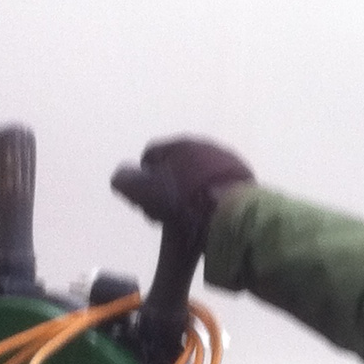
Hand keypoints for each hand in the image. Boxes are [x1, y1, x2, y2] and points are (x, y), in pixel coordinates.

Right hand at [110, 135, 254, 249]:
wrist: (232, 211)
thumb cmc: (184, 201)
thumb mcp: (144, 193)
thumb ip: (125, 182)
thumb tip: (119, 178)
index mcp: (177, 144)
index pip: (149, 156)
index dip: (142, 182)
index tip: (145, 205)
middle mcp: (202, 145)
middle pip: (174, 167)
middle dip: (165, 189)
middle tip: (164, 214)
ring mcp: (225, 160)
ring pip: (196, 177)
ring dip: (188, 194)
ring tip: (188, 218)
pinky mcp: (243, 178)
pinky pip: (217, 186)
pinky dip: (209, 198)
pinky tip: (208, 216)